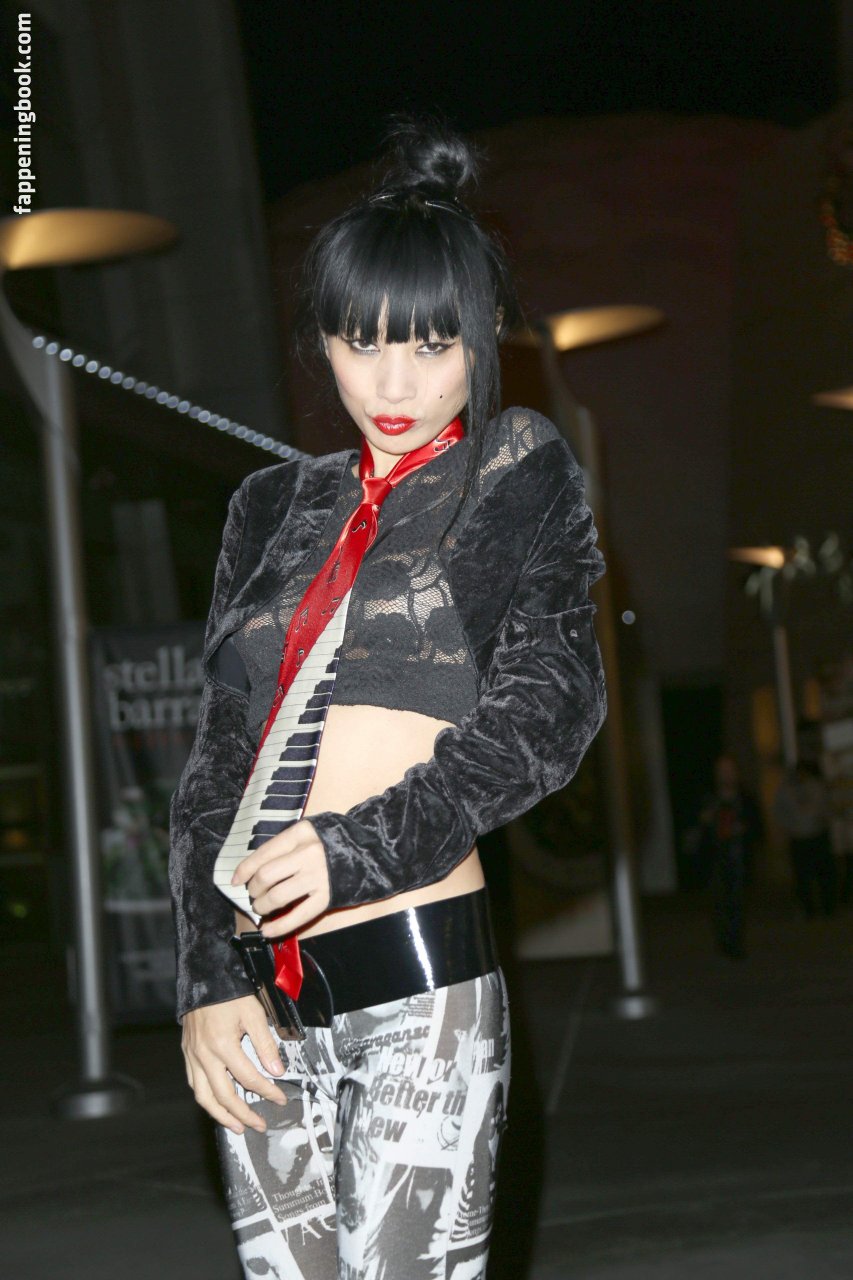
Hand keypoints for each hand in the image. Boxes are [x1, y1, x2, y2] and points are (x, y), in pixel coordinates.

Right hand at [181, 994, 286, 1134]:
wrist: (204, 975)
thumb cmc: (230, 992)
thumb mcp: (254, 1013)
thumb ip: (266, 1044)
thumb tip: (276, 1071)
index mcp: (223, 1045)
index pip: (249, 1079)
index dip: (267, 1092)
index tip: (280, 1099)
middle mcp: (204, 1055)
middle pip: (224, 1096)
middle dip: (244, 1115)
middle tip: (259, 1125)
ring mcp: (193, 1056)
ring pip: (204, 1097)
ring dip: (221, 1115)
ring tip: (237, 1126)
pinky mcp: (187, 1053)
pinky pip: (194, 1084)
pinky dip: (206, 1098)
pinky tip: (217, 1104)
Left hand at [231, 818, 330, 937]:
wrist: (367, 854)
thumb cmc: (329, 843)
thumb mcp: (306, 834)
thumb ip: (282, 847)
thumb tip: (249, 872)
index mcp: (301, 834)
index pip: (263, 854)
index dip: (244, 870)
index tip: (235, 881)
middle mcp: (309, 854)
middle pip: (266, 876)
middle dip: (253, 890)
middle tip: (254, 895)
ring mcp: (319, 877)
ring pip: (277, 897)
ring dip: (262, 906)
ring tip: (262, 907)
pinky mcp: (327, 898)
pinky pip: (297, 917)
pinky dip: (278, 927)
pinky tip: (268, 930)